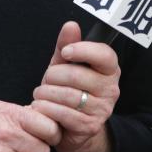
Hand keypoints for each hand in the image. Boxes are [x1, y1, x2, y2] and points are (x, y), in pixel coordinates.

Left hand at [31, 21, 120, 151]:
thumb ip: (67, 45)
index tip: (65, 52)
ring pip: (68, 96)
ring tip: (40, 93)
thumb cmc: (68, 89)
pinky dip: (47, 109)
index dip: (84, 50)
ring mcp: (103, 109)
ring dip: (46, 93)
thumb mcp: (65, 65)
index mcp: (109, 69)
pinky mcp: (90, 126)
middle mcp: (111, 89)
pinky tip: (41, 107)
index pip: (105, 55)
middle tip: (46, 79)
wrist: (69, 126)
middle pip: (78, 75)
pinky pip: (64, 114)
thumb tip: (71, 25)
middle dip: (54, 75)